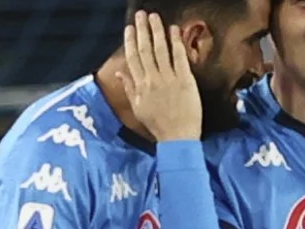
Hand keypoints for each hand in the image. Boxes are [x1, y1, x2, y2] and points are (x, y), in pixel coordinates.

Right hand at [118, 11, 202, 142]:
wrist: (177, 137)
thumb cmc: (158, 124)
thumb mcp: (138, 107)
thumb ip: (129, 87)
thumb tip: (119, 71)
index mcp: (140, 87)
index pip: (132, 59)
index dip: (130, 41)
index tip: (129, 28)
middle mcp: (152, 80)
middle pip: (145, 50)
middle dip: (142, 30)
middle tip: (140, 14)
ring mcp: (168, 79)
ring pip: (160, 50)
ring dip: (157, 31)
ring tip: (154, 17)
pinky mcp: (185, 80)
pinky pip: (179, 58)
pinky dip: (176, 42)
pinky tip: (173, 30)